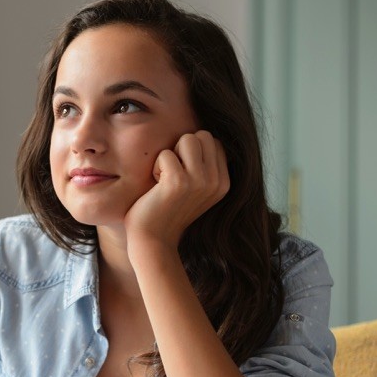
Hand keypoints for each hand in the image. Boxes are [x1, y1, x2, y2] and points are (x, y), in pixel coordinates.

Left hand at [125, 130, 229, 250]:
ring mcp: (199, 181)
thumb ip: (204, 167)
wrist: (153, 240)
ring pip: (187, 139)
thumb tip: (200, 137)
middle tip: (172, 174)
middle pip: (202, 136)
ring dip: (170, 156)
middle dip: (182, 149)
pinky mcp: (178, 182)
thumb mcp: (195, 190)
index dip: (192, 152)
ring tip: (165, 179)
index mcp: (223, 183)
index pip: (213, 142)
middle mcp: (216, 182)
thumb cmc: (167, 211)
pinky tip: (156, 188)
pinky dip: (156, 168)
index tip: (182, 176)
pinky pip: (166, 154)